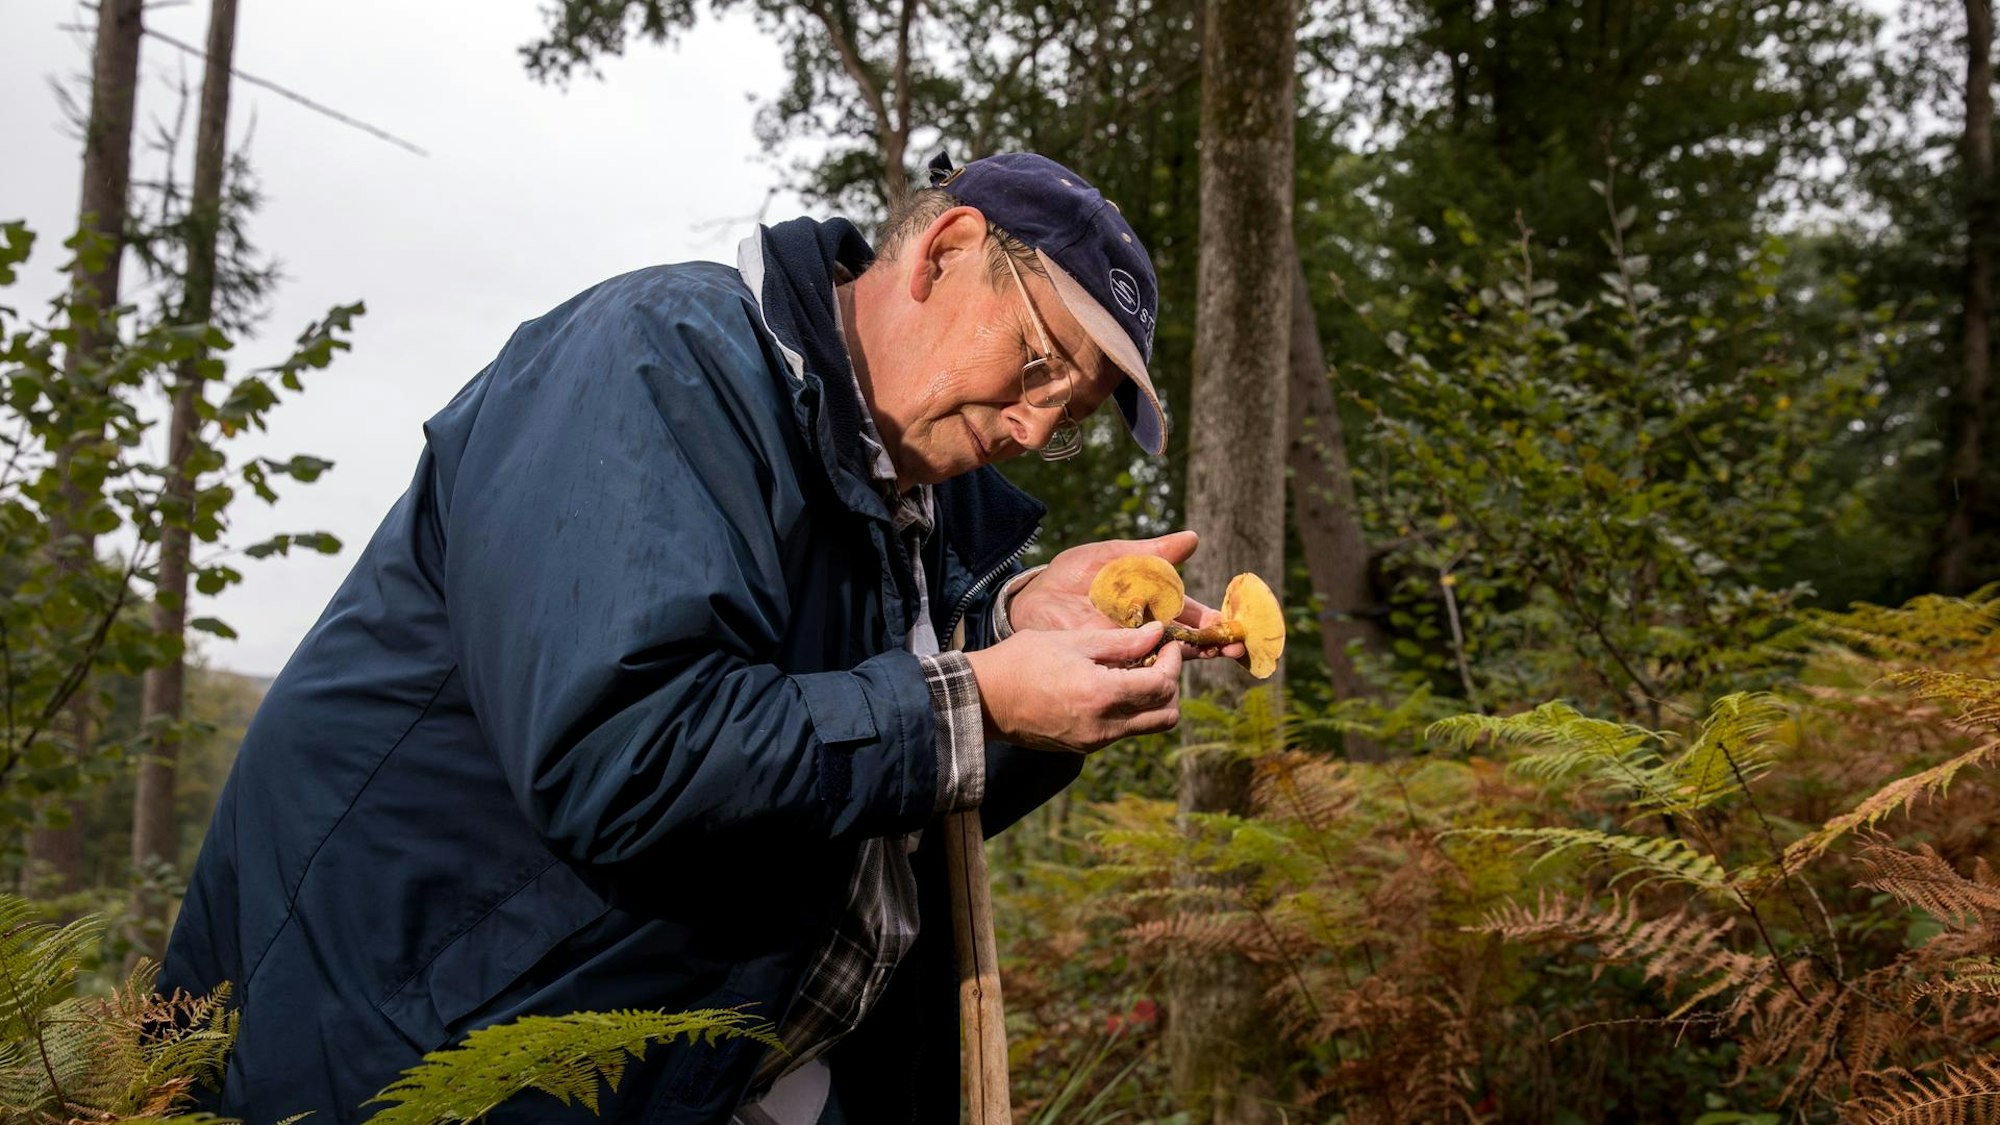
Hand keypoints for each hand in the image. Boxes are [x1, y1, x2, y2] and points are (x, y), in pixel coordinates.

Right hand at [963, 624, 1182, 752]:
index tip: (1165, 642)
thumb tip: (1158, 633)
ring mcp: (1094, 742)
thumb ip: (1121, 641)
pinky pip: (1123, 730)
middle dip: (1170, 685)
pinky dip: (1130, 709)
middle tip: (1156, 658)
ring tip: (1132, 670)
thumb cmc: (1022, 661)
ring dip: (1151, 700)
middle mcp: (1103, 727)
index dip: (1172, 661)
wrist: (983, 699)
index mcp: (1101, 695)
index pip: (1162, 686)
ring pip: (1148, 726)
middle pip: (1167, 715)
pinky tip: (1111, 685)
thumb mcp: (1073, 641)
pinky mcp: (1084, 747)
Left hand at [1008, 531, 1246, 660]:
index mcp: (1155, 602)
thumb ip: (1151, 552)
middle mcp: (1149, 629)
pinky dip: (1157, 672)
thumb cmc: (1073, 574)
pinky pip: (1139, 670)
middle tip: (1239, 649)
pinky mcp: (1112, 662)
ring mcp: (1132, 648)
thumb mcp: (1112, 556)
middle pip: (1191, 641)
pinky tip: (1173, 672)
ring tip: (1218, 655)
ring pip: (1171, 658)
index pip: (1193, 615)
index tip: (1238, 626)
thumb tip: (1192, 538)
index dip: (1217, 622)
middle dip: (1217, 644)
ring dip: (1195, 659)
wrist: (1033, 599)